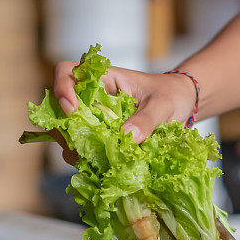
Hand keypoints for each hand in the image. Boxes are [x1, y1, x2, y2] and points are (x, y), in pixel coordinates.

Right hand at [52, 61, 196, 159]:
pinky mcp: (100, 138)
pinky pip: (83, 150)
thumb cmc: (171, 95)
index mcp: (102, 79)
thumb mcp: (162, 106)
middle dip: (64, 128)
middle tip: (81, 145)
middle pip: (58, 108)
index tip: (72, 108)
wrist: (181, 105)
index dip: (61, 88)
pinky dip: (87, 160)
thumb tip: (126, 137)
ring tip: (94, 160)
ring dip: (74, 148)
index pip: (66, 72)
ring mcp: (93, 119)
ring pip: (67, 133)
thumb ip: (146, 120)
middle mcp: (91, 99)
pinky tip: (101, 166)